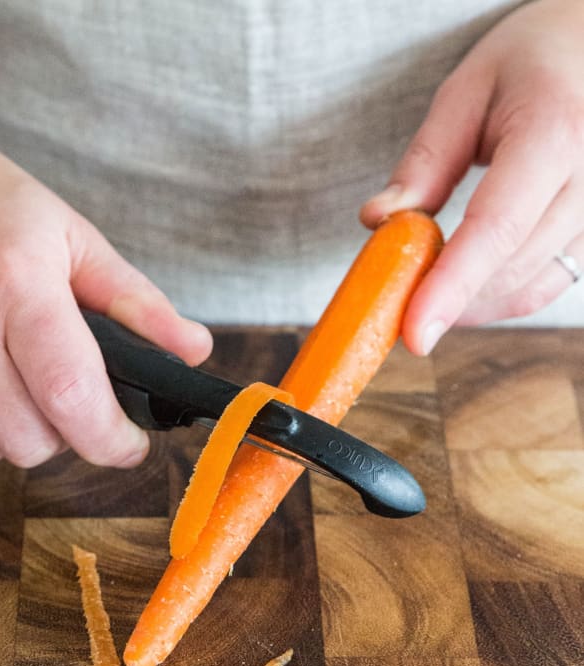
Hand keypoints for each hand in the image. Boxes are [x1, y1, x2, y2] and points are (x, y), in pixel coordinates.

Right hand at [0, 60, 211, 466]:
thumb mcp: (68, 233)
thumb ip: (136, 300)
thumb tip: (194, 351)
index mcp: (16, 282)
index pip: (71, 396)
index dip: (111, 440)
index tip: (130, 444)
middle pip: (31, 440)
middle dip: (67, 433)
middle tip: (69, 394)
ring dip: (18, 426)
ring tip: (16, 372)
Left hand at [359, 0, 583, 354]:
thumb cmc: (529, 64)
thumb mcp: (465, 93)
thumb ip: (424, 162)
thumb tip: (378, 222)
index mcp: (554, 132)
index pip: (497, 227)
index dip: (452, 286)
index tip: (415, 333)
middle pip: (510, 268)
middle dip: (446, 298)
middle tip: (392, 302)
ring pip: (529, 288)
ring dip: (469, 305)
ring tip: (422, 289)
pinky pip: (546, 286)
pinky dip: (496, 299)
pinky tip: (461, 289)